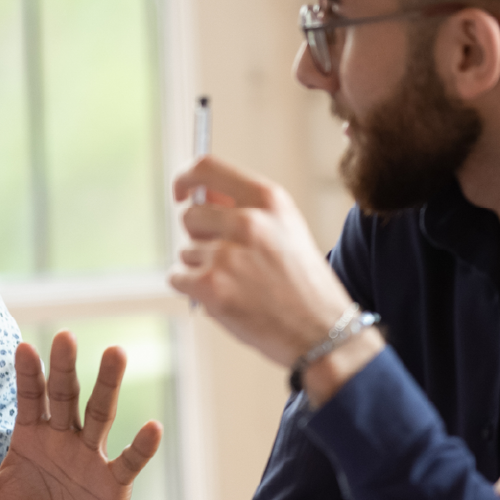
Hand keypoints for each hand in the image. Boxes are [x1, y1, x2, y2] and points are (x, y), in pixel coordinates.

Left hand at [0, 332, 161, 499]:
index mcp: (33, 435)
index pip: (29, 397)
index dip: (27, 374)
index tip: (22, 347)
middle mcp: (63, 436)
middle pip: (65, 395)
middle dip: (64, 367)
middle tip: (64, 335)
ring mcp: (91, 454)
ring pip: (99, 414)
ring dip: (107, 386)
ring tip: (115, 353)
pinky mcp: (114, 480)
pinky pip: (129, 459)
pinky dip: (141, 446)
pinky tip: (152, 427)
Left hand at [170, 156, 355, 365]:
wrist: (322, 331)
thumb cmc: (303, 284)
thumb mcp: (285, 230)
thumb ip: (244, 209)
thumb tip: (199, 193)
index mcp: (267, 200)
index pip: (206, 168)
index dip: (186, 179)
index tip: (182, 193)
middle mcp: (247, 221)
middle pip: (190, 216)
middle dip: (199, 237)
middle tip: (226, 260)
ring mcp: (226, 254)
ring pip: (186, 251)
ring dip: (200, 268)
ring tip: (237, 284)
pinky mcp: (210, 286)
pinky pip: (177, 277)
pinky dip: (191, 289)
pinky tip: (222, 298)